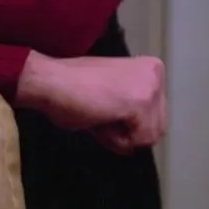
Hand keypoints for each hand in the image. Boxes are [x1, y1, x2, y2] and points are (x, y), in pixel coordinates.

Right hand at [16, 52, 167, 154]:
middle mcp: (156, 74)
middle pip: (157, 127)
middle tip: (100, 115)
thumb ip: (131, 109)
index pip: (155, 115)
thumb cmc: (71, 89)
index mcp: (151, 69)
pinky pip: (139, 140)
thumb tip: (137, 138)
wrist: (51, 81)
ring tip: (100, 117)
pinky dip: (117, 140)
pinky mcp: (141, 103)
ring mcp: (151, 88)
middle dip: (128, 132)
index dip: (128, 123)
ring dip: (122, 136)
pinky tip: (100, 120)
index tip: (104, 108)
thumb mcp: (112, 95)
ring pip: (150, 136)